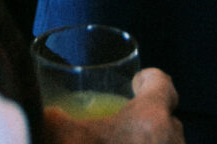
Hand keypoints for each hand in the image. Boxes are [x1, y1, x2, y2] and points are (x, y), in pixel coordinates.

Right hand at [39, 68, 183, 143]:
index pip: (161, 83)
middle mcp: (172, 138)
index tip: (136, 83)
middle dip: (146, 120)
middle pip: (165, 118)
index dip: (148, 79)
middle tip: (121, 125)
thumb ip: (53, 121)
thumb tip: (44, 114)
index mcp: (151, 116)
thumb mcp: (64, 140)